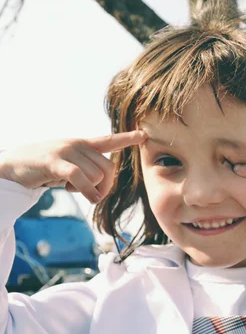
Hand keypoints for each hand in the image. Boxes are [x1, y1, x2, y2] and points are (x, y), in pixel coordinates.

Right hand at [0, 131, 145, 203]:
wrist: (13, 163)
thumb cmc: (44, 167)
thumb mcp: (69, 165)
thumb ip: (87, 169)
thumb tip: (103, 183)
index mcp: (83, 144)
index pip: (109, 140)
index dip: (127, 138)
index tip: (143, 135)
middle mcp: (78, 144)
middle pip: (109, 168)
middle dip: (104, 187)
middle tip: (89, 193)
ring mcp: (66, 151)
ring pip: (97, 176)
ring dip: (88, 189)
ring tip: (70, 187)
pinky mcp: (55, 162)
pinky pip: (80, 177)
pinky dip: (88, 191)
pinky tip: (90, 198)